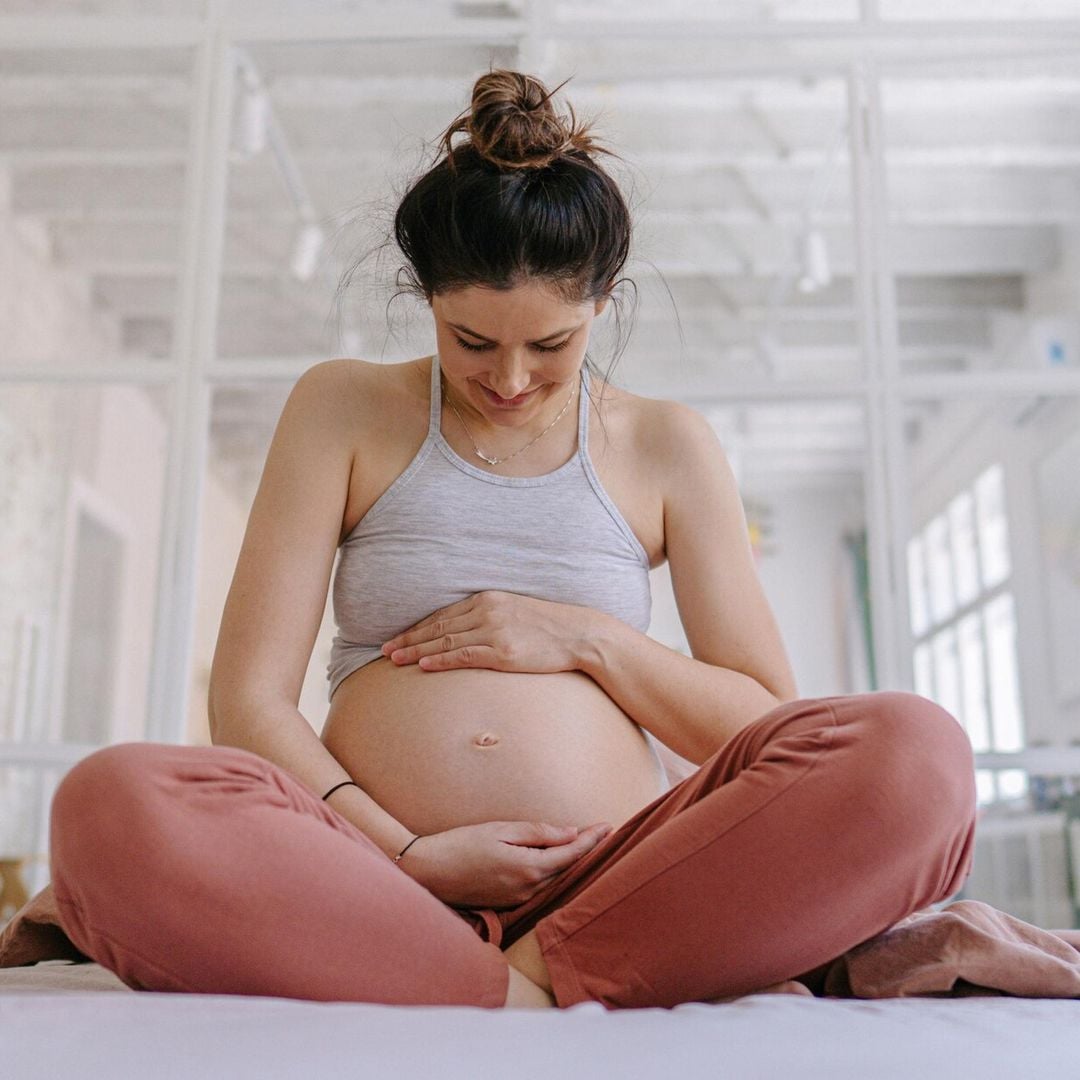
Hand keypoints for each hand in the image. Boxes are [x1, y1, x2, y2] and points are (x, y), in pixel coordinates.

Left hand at [380, 590, 592, 673]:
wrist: (580, 634)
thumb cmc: (550, 627)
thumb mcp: (516, 612)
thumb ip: (491, 617)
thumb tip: (469, 630)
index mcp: (488, 599)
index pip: (443, 614)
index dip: (417, 627)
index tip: (398, 637)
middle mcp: (487, 611)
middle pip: (438, 626)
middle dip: (408, 638)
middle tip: (384, 650)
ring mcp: (494, 631)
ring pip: (445, 642)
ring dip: (416, 651)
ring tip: (394, 659)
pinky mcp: (502, 652)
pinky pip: (463, 656)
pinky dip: (440, 660)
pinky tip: (423, 665)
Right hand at [396, 819, 614, 908]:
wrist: (428, 873)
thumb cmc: (460, 845)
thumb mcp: (500, 829)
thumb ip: (538, 833)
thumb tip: (570, 833)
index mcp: (528, 868)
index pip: (571, 853)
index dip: (592, 839)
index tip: (608, 825)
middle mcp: (528, 889)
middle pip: (567, 868)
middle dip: (586, 849)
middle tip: (603, 830)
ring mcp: (518, 899)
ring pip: (554, 878)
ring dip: (570, 860)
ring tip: (586, 841)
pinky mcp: (508, 902)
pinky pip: (539, 885)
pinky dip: (552, 870)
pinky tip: (555, 857)